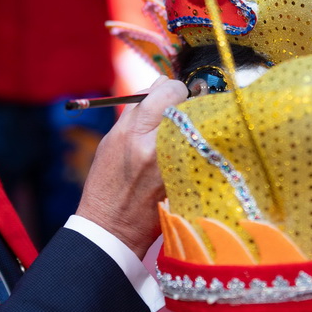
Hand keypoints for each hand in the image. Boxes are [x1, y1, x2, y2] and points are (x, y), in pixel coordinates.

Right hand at [76, 77, 188, 257]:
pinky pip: (203, 151)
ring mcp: (179, 167)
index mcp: (135, 134)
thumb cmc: (108, 182)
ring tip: (183, 135)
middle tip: (180, 111)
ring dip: (195, 125)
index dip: (173, 87)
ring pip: (200, 127)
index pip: (169, 91)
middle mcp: (160, 148)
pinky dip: (199, 146)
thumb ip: (138, 111)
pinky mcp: (190, 182)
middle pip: (190, 106)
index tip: (172, 92)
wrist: (113, 228)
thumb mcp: (113, 140)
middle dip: (187, 104)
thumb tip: (162, 84)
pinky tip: (189, 153)